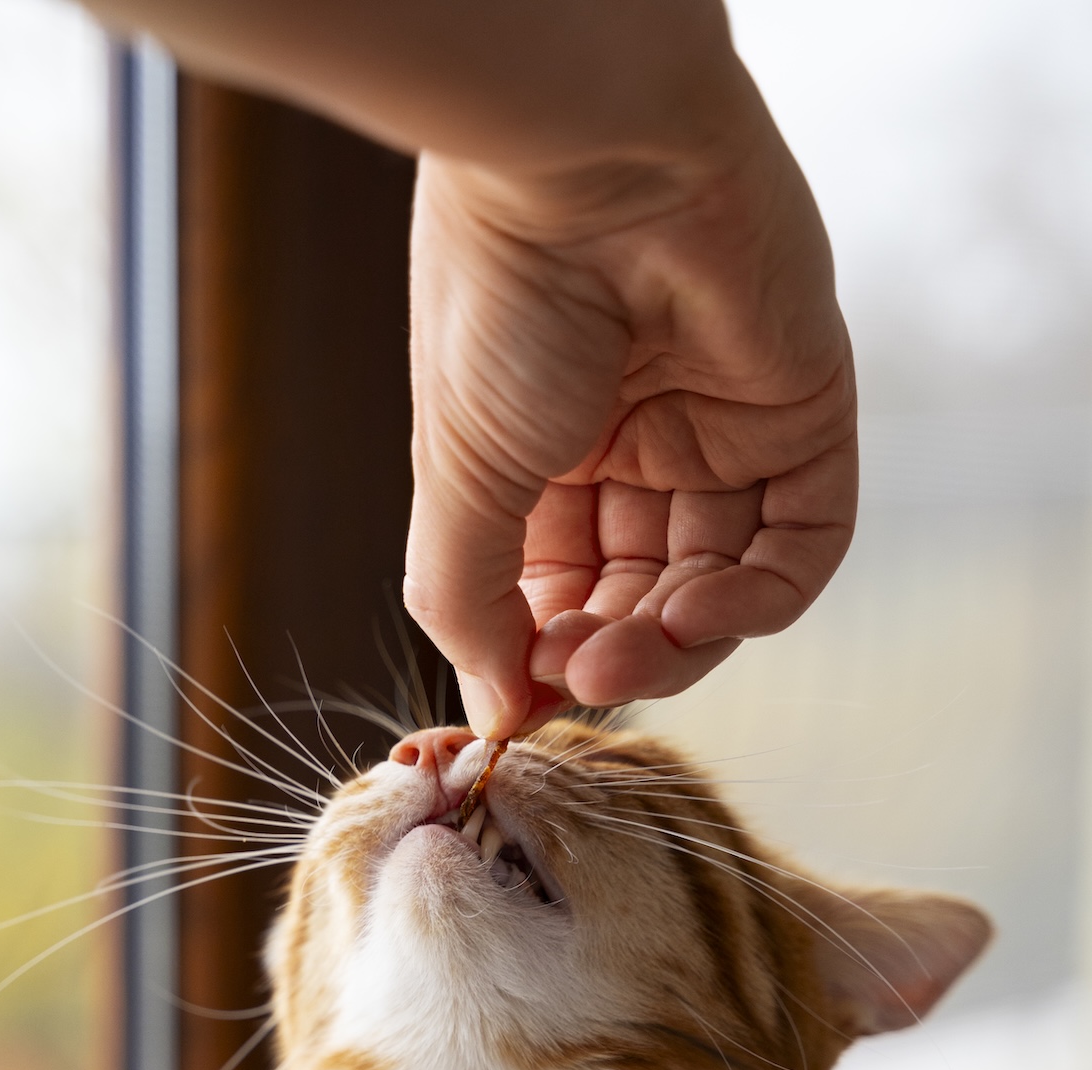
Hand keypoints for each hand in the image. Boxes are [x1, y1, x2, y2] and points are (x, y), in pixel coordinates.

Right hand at [405, 86, 857, 738]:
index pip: (560, 591)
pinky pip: (800, 547)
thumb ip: (469, 600)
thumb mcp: (459, 475)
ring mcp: (720, 432)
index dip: (543, 656)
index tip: (518, 704)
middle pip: (640, 598)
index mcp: (543, 453)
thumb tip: (491, 714)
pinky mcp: (801, 416)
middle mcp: (634, 446)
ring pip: (715, 587)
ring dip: (672, 644)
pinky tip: (696, 615)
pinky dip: (754, 602)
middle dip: (608, 657)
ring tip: (618, 660)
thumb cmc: (502, 301)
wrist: (589, 163)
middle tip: (573, 681)